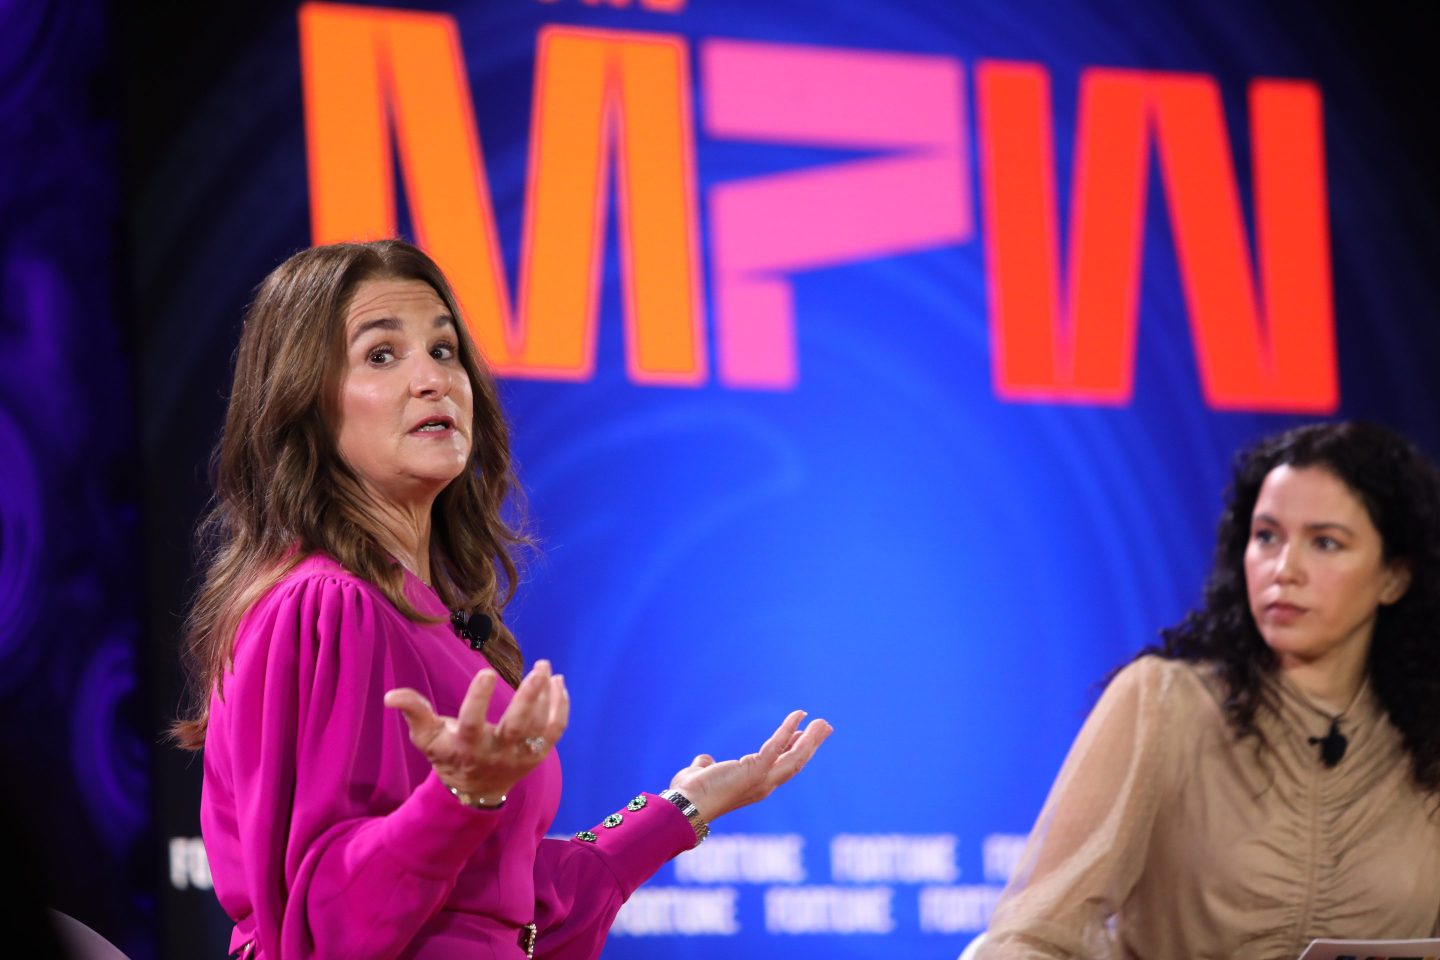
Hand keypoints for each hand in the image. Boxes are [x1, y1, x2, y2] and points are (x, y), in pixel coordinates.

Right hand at [384, 660, 568, 801]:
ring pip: (539, 726)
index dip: (479, 698)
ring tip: (546, 668)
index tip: (486, 672)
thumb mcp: (427, 737)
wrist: (475, 791)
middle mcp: (497, 752)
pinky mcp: (537, 755)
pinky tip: (559, 684)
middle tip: (538, 669)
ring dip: (547, 697)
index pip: (473, 722)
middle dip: (529, 698)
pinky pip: (554, 731)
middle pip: (518, 726)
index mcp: (467, 747)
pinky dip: (560, 708)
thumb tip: (391, 695)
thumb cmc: (448, 755)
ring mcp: (521, 755)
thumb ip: (414, 712)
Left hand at [667, 710, 831, 822]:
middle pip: (796, 763)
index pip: (781, 766)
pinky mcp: (756, 771)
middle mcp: (764, 785)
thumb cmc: (690, 794)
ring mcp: (762, 780)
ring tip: (823, 723)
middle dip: (811, 744)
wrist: (685, 807)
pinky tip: (799, 715)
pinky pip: (777, 746)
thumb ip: (706, 765)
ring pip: (795, 757)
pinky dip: (789, 729)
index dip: (794, 749)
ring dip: (811, 739)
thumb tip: (704, 760)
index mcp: (754, 786)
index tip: (803, 735)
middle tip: (824, 727)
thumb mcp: (702, 774)